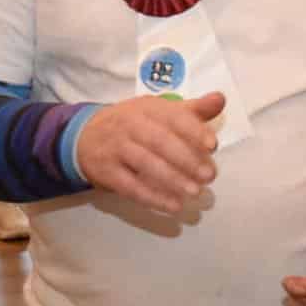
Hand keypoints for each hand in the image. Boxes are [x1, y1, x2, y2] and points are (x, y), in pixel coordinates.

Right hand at [76, 93, 224, 215]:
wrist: (84, 137)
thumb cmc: (132, 124)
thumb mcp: (158, 111)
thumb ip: (191, 110)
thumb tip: (220, 99)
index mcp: (147, 108)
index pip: (172, 117)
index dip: (193, 130)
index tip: (213, 145)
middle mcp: (130, 125)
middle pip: (160, 141)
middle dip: (186, 159)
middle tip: (209, 175)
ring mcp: (116, 148)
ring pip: (146, 164)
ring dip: (172, 180)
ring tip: (195, 192)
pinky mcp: (107, 172)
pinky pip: (131, 186)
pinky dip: (153, 198)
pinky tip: (173, 206)